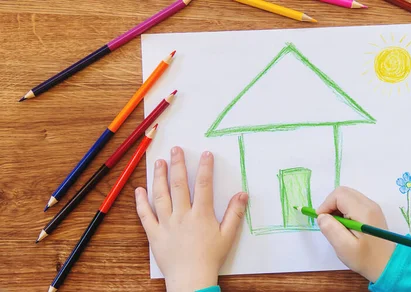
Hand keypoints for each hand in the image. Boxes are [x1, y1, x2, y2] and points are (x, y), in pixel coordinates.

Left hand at [135, 147, 247, 290]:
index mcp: (201, 214)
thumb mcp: (228, 236)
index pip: (203, 185)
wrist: (191, 279)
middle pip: (179, 184)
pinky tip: (138, 189)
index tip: (205, 153)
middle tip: (176, 150)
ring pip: (160, 195)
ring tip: (159, 162)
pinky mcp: (154, 234)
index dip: (205, 167)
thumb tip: (243, 194)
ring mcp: (166, 223)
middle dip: (178, 164)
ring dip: (159, 177)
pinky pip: (145, 215)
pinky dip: (140, 202)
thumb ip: (235, 214)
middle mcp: (182, 215)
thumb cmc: (210, 259)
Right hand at [316, 186, 395, 282]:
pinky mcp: (373, 213)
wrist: (389, 266)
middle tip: (329, 223)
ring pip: (349, 197)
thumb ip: (331, 229)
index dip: (326, 205)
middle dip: (331, 205)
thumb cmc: (366, 259)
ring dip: (338, 208)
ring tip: (337, 227)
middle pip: (344, 192)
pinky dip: (345, 211)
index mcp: (363, 211)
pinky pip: (354, 203)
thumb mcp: (344, 247)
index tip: (322, 221)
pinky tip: (346, 226)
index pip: (339, 194)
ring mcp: (373, 207)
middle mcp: (370, 204)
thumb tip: (322, 216)